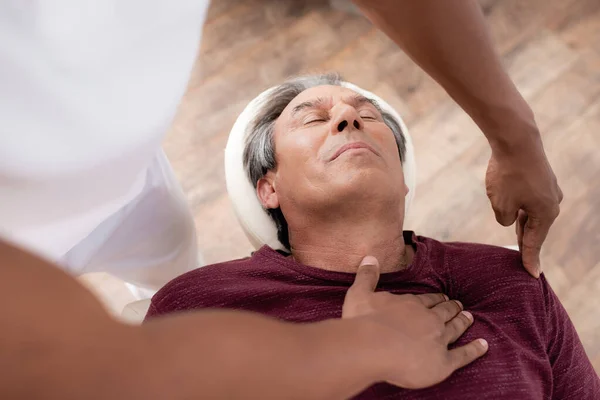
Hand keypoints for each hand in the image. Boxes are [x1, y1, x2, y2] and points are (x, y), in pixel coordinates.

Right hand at [343, 256, 487, 389]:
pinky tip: (484, 346)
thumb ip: (367, 275)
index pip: (427, 300)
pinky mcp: (443, 362)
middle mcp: (428, 319)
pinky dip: (475, 350)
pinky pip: (463, 355)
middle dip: (452, 308)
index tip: (441, 296)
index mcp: (411, 304)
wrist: (371, 348)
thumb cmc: (362, 322)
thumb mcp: (359, 293)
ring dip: (463, 322)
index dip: (435, 299)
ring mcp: (438, 339)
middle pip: (444, 312)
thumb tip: (370, 256)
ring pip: (455, 328)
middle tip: (460, 305)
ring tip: (469, 318)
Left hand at [486, 133, 562, 276]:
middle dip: (526, 242)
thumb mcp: (501, 206)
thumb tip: (510, 218)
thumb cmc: (508, 175)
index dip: (530, 259)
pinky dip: (520, 205)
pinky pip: (529, 197)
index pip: (534, 242)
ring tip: (517, 236)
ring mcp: (549, 188)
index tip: (532, 275)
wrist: (516, 139)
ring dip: (520, 221)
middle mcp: (552, 202)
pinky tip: (513, 207)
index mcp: (546, 214)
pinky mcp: (541, 177)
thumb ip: (505, 219)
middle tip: (524, 261)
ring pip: (531, 212)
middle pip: (535, 228)